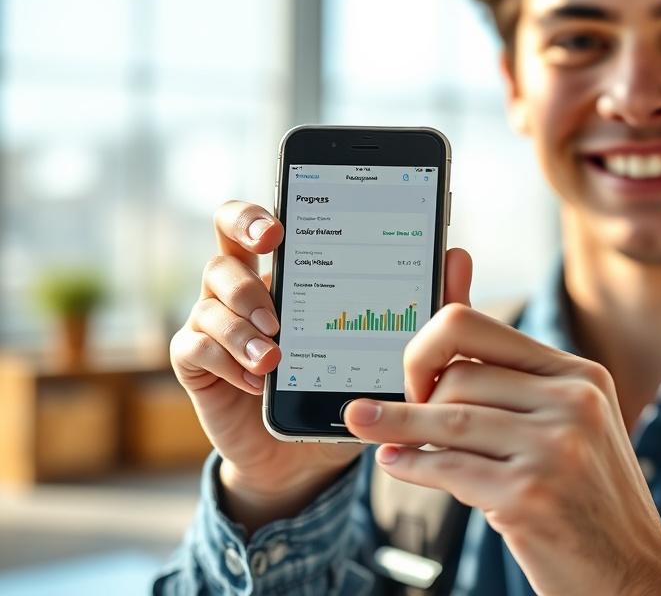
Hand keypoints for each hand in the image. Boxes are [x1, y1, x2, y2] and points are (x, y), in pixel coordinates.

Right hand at [170, 199, 474, 531]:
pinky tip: (259, 380)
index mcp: (288, 269)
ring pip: (212, 297)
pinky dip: (227, 359)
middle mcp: (245, 285)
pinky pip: (195, 346)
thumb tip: (457, 253)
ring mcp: (216, 322)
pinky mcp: (198, 364)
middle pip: (224, 240)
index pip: (261, 221)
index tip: (279, 227)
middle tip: (270, 250)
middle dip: (241, 234)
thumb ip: (423, 302)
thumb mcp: (392, 348)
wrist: (307, 455)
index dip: (259, 213)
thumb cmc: (347, 386)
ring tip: (275, 351)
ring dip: (243, 318)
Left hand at [344, 304, 660, 595]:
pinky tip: (394, 464)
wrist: (636, 575)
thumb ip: (514, 385)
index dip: (429, 346)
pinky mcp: (529, 494)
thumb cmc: (589, 498)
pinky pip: (447, 468)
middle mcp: (573, 401)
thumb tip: (439, 343)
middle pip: (458, 375)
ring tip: (366, 428)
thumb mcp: (570, 425)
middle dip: (414, 397)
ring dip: (396, 426)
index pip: (478, 326)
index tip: (413, 375)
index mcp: (579, 374)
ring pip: (446, 418)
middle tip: (397, 420)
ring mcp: (554, 448)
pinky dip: (410, 465)